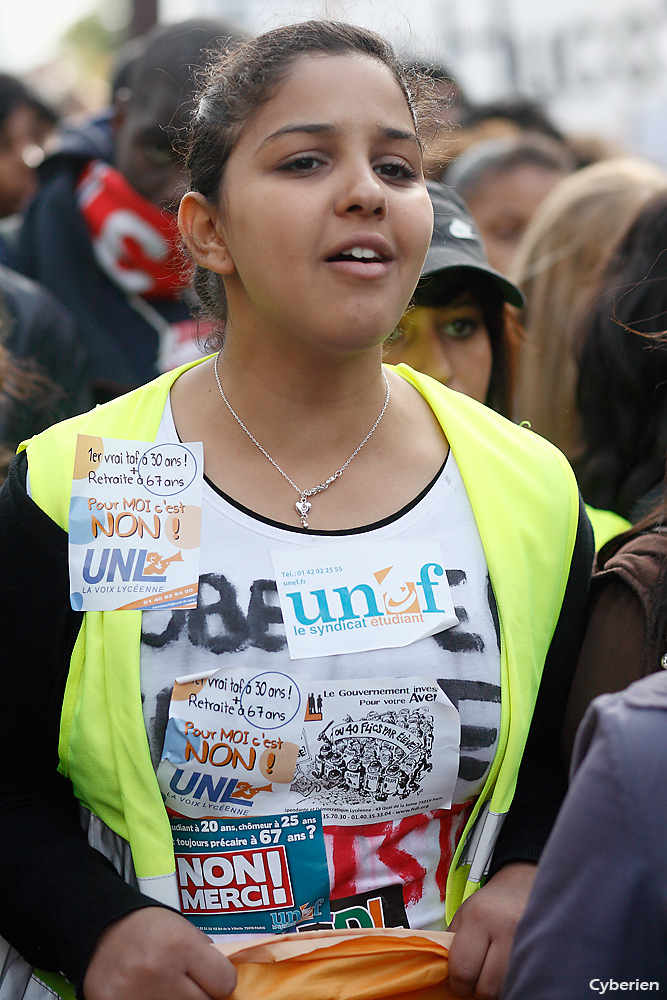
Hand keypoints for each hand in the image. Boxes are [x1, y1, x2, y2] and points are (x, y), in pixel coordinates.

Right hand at [82, 907, 236, 999]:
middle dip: (198, 994)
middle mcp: (159, 972)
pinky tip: (147, 995)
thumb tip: (227, 987)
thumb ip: (206, 958)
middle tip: (184, 983)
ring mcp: (135, 995)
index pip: (225, 983)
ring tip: (165, 988)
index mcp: (179, 945)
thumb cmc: (147, 929)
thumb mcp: (183, 930)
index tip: (211, 978)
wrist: (101, 930)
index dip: (220, 981)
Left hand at [446, 861, 536, 999]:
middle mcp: (506, 931)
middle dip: (477, 989)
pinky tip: (506, 971)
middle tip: (477, 977)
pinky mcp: (543, 953)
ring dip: (495, 988)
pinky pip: (522, 984)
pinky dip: (511, 984)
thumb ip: (451, 945)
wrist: (523, 886)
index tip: (458, 982)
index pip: (462, 970)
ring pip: (504, 990)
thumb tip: (445, 976)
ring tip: (492, 971)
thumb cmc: (489, 904)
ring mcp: (528, 943)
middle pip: (486, 988)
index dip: (458, 984)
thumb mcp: (463, 916)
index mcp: (479, 919)